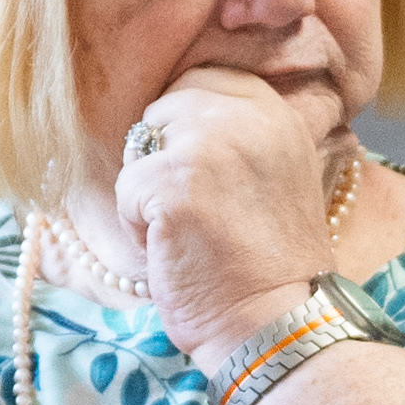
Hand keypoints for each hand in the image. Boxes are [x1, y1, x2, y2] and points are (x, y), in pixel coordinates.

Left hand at [113, 66, 352, 367]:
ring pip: (140, 149)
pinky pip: (125, 190)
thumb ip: (241, 135)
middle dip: (163, 159)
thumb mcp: (278, 175)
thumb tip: (177, 115)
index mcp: (276, 113)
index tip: (199, 176)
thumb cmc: (271, 266)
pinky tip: (174, 252)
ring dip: (149, 195)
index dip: (185, 125)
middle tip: (194, 211)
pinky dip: (137, 229)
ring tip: (187, 234)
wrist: (276, 323)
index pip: (204, 81)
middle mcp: (246, 118)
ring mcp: (209, 147)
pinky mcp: (174, 183)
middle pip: (164, 110)